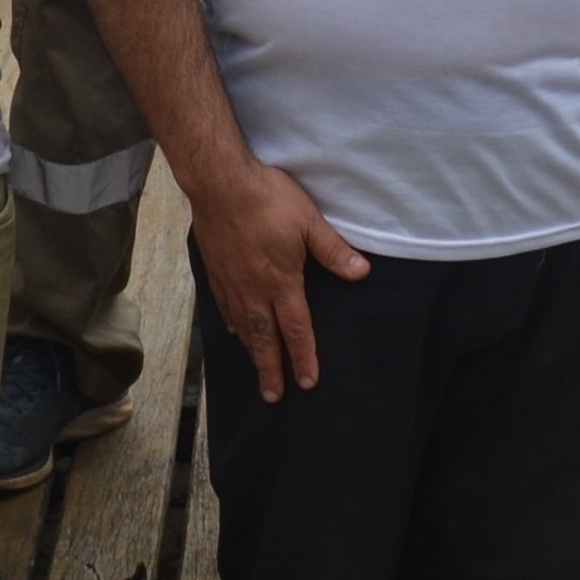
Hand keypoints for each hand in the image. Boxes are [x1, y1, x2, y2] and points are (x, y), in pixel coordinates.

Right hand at [193, 156, 370, 404]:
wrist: (220, 182)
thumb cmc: (268, 199)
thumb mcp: (309, 221)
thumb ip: (333, 250)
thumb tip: (362, 272)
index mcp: (281, 282)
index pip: (296, 329)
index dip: (304, 358)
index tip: (308, 383)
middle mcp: (254, 290)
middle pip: (265, 339)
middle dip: (271, 370)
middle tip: (274, 397)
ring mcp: (232, 281)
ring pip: (243, 327)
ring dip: (252, 352)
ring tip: (257, 370)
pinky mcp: (216, 270)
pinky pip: (224, 306)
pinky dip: (232, 324)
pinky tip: (234, 330)